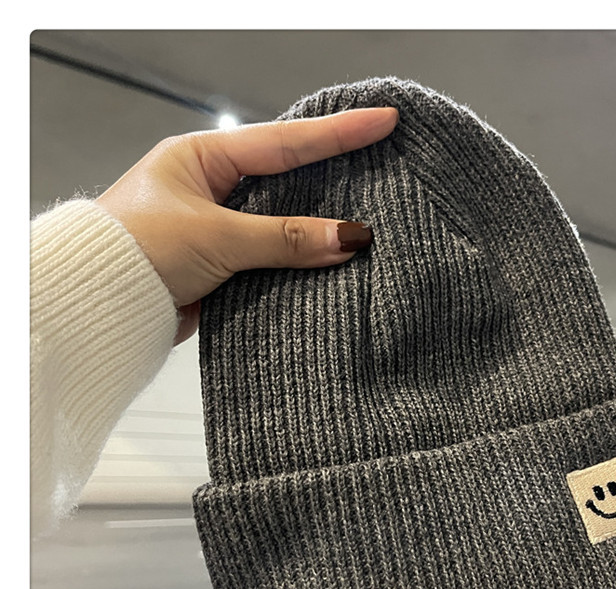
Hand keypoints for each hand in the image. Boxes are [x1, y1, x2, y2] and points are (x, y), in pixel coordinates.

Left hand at [96, 107, 398, 343]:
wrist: (99, 307)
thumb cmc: (137, 252)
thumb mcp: (216, 236)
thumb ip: (286, 237)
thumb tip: (349, 238)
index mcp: (203, 158)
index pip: (285, 142)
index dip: (337, 132)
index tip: (382, 121)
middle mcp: (213, 188)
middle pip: (288, 178)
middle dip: (334, 174)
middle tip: (384, 161)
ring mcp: (219, 227)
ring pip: (283, 221)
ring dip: (318, 225)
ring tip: (370, 212)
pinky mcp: (223, 265)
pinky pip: (273, 257)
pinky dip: (300, 260)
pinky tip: (331, 260)